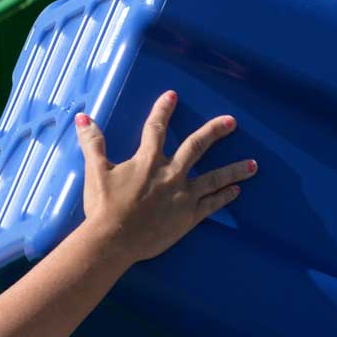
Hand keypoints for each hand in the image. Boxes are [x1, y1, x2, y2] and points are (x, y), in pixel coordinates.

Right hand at [73, 91, 252, 264]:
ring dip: (234, 170)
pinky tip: (236, 191)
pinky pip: (211, 205)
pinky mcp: (188, 217)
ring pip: (214, 178)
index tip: (172, 96)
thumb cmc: (103, 206)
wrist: (113, 240)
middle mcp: (170, 173)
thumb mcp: (96, 171)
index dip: (163, 111)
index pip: (156, 128)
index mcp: (148, 160)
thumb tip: (83, 117)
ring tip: (253, 165)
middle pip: (197, 146)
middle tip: (231, 122)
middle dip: (215, 132)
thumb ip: (93, 143)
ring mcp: (183, 195)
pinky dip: (224, 197)